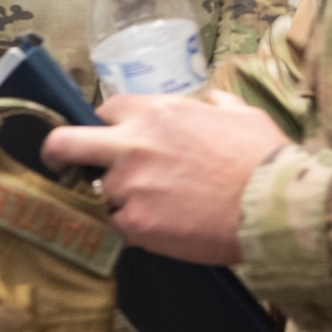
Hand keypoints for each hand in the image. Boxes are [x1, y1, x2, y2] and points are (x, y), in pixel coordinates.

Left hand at [39, 89, 288, 266]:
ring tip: (155, 209)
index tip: (116, 140)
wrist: (274, 205)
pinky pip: (119, 227)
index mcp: (153, 112)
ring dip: (120, 200)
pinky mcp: (136, 225)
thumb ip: (214, 105)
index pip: (106, 112)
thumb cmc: (263, 157)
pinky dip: (136, 229)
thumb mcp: (238, 114)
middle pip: (65, 144)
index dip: (111, 127)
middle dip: (57, 154)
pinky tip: (163, 229)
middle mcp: (131, 145)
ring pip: (101, 194)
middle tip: (61, 166)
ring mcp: (129, 187)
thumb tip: (209, 102)